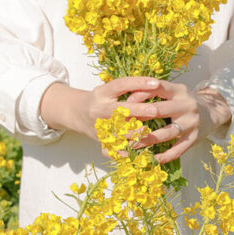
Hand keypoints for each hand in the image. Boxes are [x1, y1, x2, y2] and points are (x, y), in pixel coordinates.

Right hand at [40, 76, 162, 151]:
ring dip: (135, 133)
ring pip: (118, 132)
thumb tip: (155, 85)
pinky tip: (136, 152)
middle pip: (119, 110)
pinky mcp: (100, 141)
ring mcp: (99, 126)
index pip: (120, 84)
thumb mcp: (109, 89)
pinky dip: (124, 152)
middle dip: (139, 110)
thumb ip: (128, 88)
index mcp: (102, 93)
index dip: (138, 82)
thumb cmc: (101, 99)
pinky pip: (112, 149)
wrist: (77, 113)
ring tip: (149, 132)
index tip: (156, 83)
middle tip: (156, 110)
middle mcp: (99, 109)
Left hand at [127, 80, 231, 163]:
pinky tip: (153, 159)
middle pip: (159, 110)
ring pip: (166, 133)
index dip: (139, 95)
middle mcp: (186, 104)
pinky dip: (165, 156)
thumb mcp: (173, 92)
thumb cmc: (184, 102)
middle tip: (121, 127)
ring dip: (147, 140)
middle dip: (138, 119)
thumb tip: (127, 99)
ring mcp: (192, 122)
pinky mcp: (195, 137)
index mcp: (178, 90)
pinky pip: (178, 149)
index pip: (156, 87)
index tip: (123, 104)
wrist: (212, 111)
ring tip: (131, 146)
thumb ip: (155, 93)